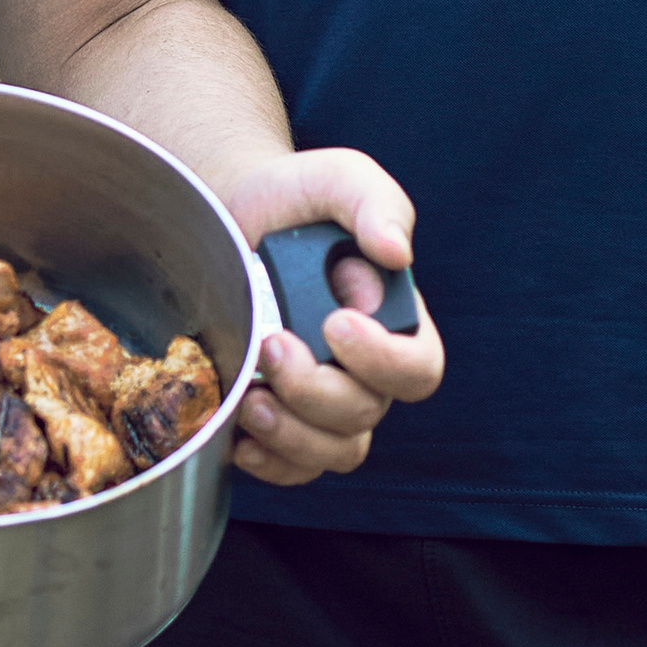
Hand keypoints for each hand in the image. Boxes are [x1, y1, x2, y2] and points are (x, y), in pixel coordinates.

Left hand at [221, 148, 443, 487]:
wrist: (229, 211)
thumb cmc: (296, 198)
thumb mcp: (340, 180)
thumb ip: (376, 204)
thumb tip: (396, 253)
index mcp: (392, 321)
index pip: (418, 370)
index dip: (384, 363)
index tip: (335, 322)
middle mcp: (364, 371)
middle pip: (365, 416)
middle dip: (317, 391)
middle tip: (272, 345)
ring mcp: (321, 400)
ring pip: (334, 451)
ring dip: (293, 436)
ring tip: (251, 400)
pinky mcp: (279, 418)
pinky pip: (292, 466)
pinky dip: (269, 461)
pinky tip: (239, 437)